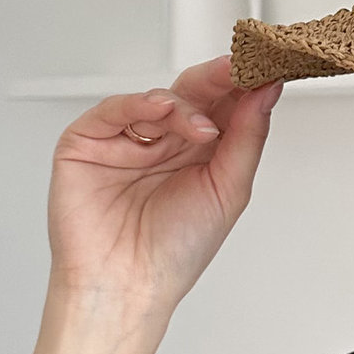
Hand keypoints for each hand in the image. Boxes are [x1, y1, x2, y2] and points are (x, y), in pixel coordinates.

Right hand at [46, 56, 284, 320]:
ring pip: (157, 99)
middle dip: (218, 80)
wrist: (129, 286)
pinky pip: (114, 110)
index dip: (243, 86)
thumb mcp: (228, 190)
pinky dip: (138, 104)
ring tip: (202, 128)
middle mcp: (164, 144)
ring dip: (184, 106)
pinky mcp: (87, 142)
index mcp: (199, 155)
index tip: (266, 67)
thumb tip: (265, 92)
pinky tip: (161, 109)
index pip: (223, 108)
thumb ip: (247, 138)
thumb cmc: (174, 251)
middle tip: (240, 67)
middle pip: (193, 96)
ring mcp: (126, 141)